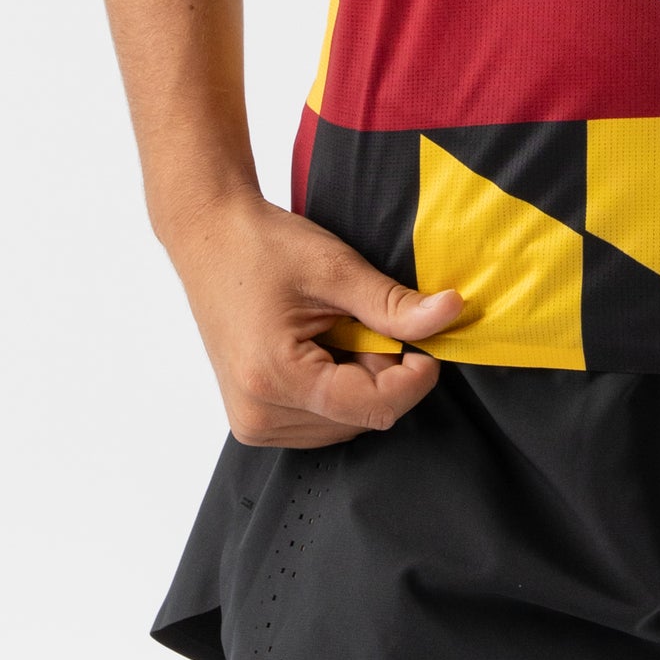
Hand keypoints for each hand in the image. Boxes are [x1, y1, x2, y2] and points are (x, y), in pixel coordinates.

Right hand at [166, 189, 463, 447]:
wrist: (209, 237)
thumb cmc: (263, 246)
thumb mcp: (335, 268)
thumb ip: (393, 303)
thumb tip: (451, 313)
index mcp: (275, 380)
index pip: (372, 407)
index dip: (414, 378)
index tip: (430, 342)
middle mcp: (258, 416)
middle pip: (360, 417)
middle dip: (381, 373)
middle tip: (361, 319)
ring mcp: (251, 423)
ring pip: (343, 422)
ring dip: (357, 381)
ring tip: (333, 329)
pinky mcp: (253, 419)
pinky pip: (320, 420)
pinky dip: (335, 387)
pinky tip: (319, 346)